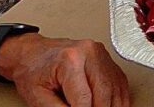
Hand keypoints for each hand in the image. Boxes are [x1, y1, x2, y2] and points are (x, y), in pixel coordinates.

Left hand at [0, 33, 129, 106]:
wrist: (34, 53)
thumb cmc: (33, 71)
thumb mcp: (38, 97)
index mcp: (70, 59)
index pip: (84, 99)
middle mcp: (90, 53)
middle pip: (104, 92)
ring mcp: (101, 54)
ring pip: (116, 88)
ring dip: (112, 106)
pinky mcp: (107, 59)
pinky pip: (119, 82)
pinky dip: (117, 99)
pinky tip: (111, 106)